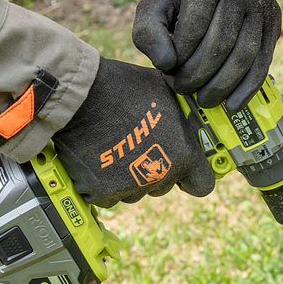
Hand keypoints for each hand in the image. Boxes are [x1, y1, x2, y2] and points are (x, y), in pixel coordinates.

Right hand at [52, 58, 214, 207]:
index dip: (193, 176)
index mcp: (183, 155)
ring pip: (136, 192)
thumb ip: (182, 115)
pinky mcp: (101, 193)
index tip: (185, 170)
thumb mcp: (166, 92)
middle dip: (155, 171)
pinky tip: (99, 158)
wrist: (79, 96)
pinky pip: (108, 195)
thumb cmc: (124, 88)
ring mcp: (130, 187)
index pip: (202, 185)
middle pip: (164, 186)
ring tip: (116, 148)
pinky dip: (103, 183)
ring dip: (129, 178)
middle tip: (140, 146)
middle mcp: (159, 175)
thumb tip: (192, 115)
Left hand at [132, 0, 280, 109]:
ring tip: (204, 100)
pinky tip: (232, 104)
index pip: (195, 25)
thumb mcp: (156, 6)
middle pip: (221, 43)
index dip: (181, 54)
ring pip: (245, 55)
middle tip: (183, 89)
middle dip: (199, 74)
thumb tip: (166, 65)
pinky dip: (247, 88)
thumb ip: (149, 33)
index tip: (168, 70)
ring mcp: (260, 5)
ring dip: (223, 85)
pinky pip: (263, 62)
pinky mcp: (273, 22)